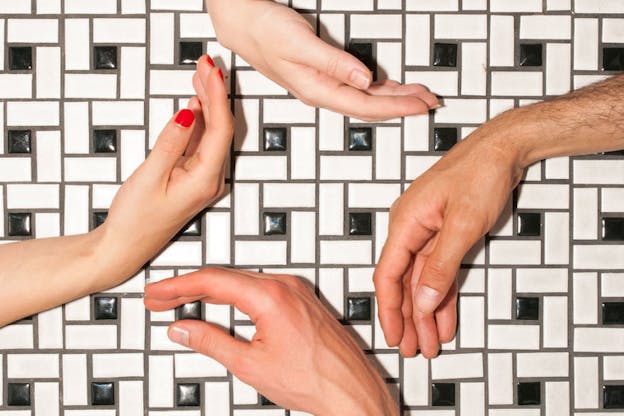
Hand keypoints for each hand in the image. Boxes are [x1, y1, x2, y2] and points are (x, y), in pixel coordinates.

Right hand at [97, 56, 232, 287]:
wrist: (125, 248)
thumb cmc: (135, 220)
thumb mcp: (149, 177)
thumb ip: (171, 143)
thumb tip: (189, 112)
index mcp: (206, 180)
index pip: (220, 129)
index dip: (216, 96)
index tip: (210, 70)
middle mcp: (211, 179)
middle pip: (221, 128)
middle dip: (214, 94)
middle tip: (205, 64)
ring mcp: (204, 179)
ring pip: (213, 133)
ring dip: (207, 104)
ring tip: (200, 75)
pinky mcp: (193, 178)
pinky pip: (202, 143)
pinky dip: (199, 120)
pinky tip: (195, 103)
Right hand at [144, 268, 397, 415]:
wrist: (351, 390)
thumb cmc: (315, 381)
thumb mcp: (250, 365)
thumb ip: (211, 342)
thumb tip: (183, 329)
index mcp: (270, 296)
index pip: (212, 281)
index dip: (177, 287)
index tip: (156, 294)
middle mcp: (285, 285)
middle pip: (225, 277)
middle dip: (189, 288)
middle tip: (160, 300)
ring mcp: (296, 290)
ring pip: (242, 281)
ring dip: (211, 290)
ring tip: (182, 301)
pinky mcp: (301, 298)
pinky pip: (259, 287)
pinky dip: (234, 294)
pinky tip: (221, 303)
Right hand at [207, 0, 437, 120]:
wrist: (242, 23)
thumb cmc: (265, 31)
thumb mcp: (300, 44)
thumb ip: (334, 63)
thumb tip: (365, 80)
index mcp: (317, 90)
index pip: (366, 105)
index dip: (397, 107)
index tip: (422, 106)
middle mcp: (322, 93)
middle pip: (370, 106)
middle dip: (402, 104)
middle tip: (431, 102)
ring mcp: (323, 86)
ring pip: (365, 98)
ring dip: (393, 97)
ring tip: (419, 95)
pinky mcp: (323, 76)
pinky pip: (357, 89)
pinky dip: (378, 89)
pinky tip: (390, 87)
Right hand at [373, 118, 524, 357]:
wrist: (501, 148)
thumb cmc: (480, 174)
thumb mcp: (463, 224)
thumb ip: (441, 265)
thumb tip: (424, 300)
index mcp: (405, 223)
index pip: (389, 275)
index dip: (390, 310)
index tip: (395, 336)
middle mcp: (410, 228)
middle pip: (404, 282)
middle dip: (410, 318)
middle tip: (416, 348)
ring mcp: (426, 231)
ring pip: (422, 279)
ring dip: (427, 310)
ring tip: (431, 341)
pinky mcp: (443, 232)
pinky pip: (438, 269)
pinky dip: (443, 292)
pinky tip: (445, 316)